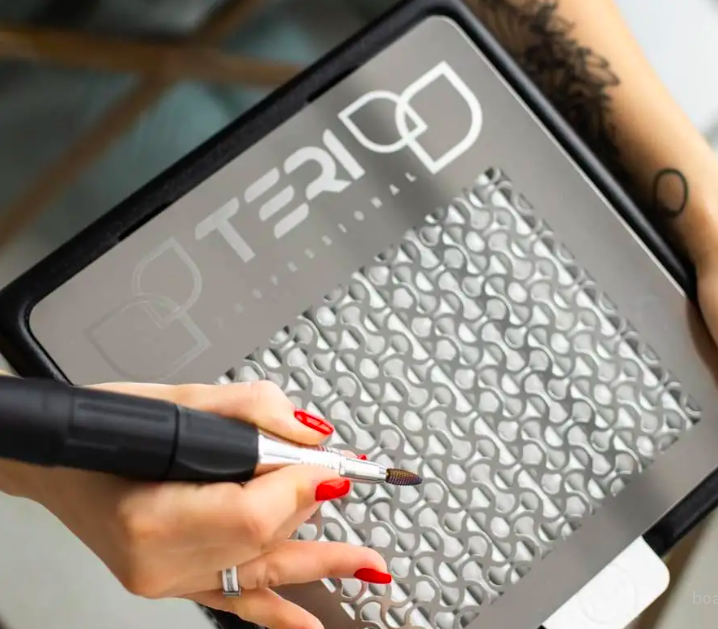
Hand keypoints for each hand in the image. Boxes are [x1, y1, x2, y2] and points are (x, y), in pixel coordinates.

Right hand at [0, 380, 388, 627]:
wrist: (60, 465)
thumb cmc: (105, 432)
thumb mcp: (180, 400)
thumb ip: (252, 412)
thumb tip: (311, 435)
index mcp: (152, 515)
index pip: (253, 514)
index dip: (300, 487)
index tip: (329, 463)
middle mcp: (160, 561)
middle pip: (264, 542)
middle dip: (307, 506)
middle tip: (343, 480)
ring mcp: (168, 580)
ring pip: (261, 570)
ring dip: (318, 562)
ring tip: (369, 564)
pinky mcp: (177, 584)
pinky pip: (237, 602)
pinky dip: (277, 612)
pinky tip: (310, 625)